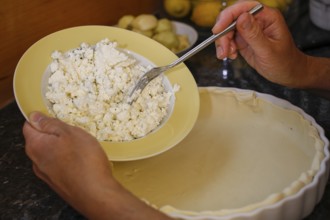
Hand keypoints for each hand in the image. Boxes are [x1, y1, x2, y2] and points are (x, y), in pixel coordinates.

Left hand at [23, 112, 171, 218]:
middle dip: (55, 133)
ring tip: (81, 146)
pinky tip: (81, 160)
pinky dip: (67, 159)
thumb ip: (51, 124)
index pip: (29, 125)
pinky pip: (59, 164)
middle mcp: (36, 161)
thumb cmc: (84, 159)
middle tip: (75, 131)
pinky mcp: (58, 182)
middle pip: (40, 139)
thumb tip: (34, 116)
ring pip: (51, 152)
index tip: (59, 117)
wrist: (96, 193)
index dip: (42, 118)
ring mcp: (46, 174)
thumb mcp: (70, 133)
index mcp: (36, 145)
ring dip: (62, 146)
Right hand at [212, 1, 307, 87]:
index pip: (244, 8)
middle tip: (223, 49)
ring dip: (223, 42)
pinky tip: (231, 56)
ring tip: (227, 55)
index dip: (228, 16)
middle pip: (232, 18)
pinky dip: (225, 48)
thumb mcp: (268, 50)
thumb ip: (254, 34)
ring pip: (227, 29)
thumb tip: (242, 18)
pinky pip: (228, 39)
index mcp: (267, 17)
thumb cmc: (284, 62)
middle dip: (224, 33)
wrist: (287, 73)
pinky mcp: (243, 40)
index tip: (218, 29)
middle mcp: (257, 21)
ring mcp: (249, 30)